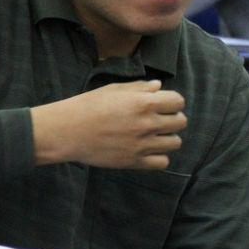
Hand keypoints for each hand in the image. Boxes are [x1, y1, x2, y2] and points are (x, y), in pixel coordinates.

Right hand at [31, 79, 186, 169]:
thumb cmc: (88, 106)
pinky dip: (159, 157)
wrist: (67, 131)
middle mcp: (147, 123)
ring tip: (154, 136)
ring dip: (168, 138)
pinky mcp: (134, 161)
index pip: (178, 102)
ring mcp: (142, 144)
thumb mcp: (114, 90)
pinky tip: (148, 150)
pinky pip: (163, 162)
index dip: (173, 102)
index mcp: (144, 102)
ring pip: (175, 143)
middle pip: (181, 122)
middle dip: (173, 119)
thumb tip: (158, 86)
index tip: (164, 105)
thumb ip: (139, 88)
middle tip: (160, 120)